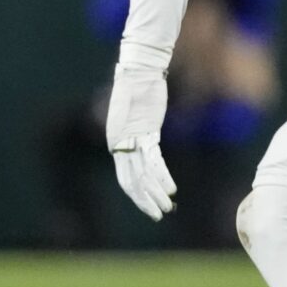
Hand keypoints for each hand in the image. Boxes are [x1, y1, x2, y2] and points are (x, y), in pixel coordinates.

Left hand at [106, 63, 173, 218]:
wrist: (138, 71)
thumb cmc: (136, 92)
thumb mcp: (134, 118)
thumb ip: (136, 133)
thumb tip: (141, 142)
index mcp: (116, 143)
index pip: (125, 178)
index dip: (136, 195)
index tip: (148, 207)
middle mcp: (120, 144)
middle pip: (131, 181)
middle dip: (144, 200)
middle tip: (157, 215)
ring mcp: (132, 138)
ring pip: (142, 175)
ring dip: (154, 194)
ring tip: (166, 208)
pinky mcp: (145, 131)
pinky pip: (153, 160)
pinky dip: (162, 177)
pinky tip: (170, 190)